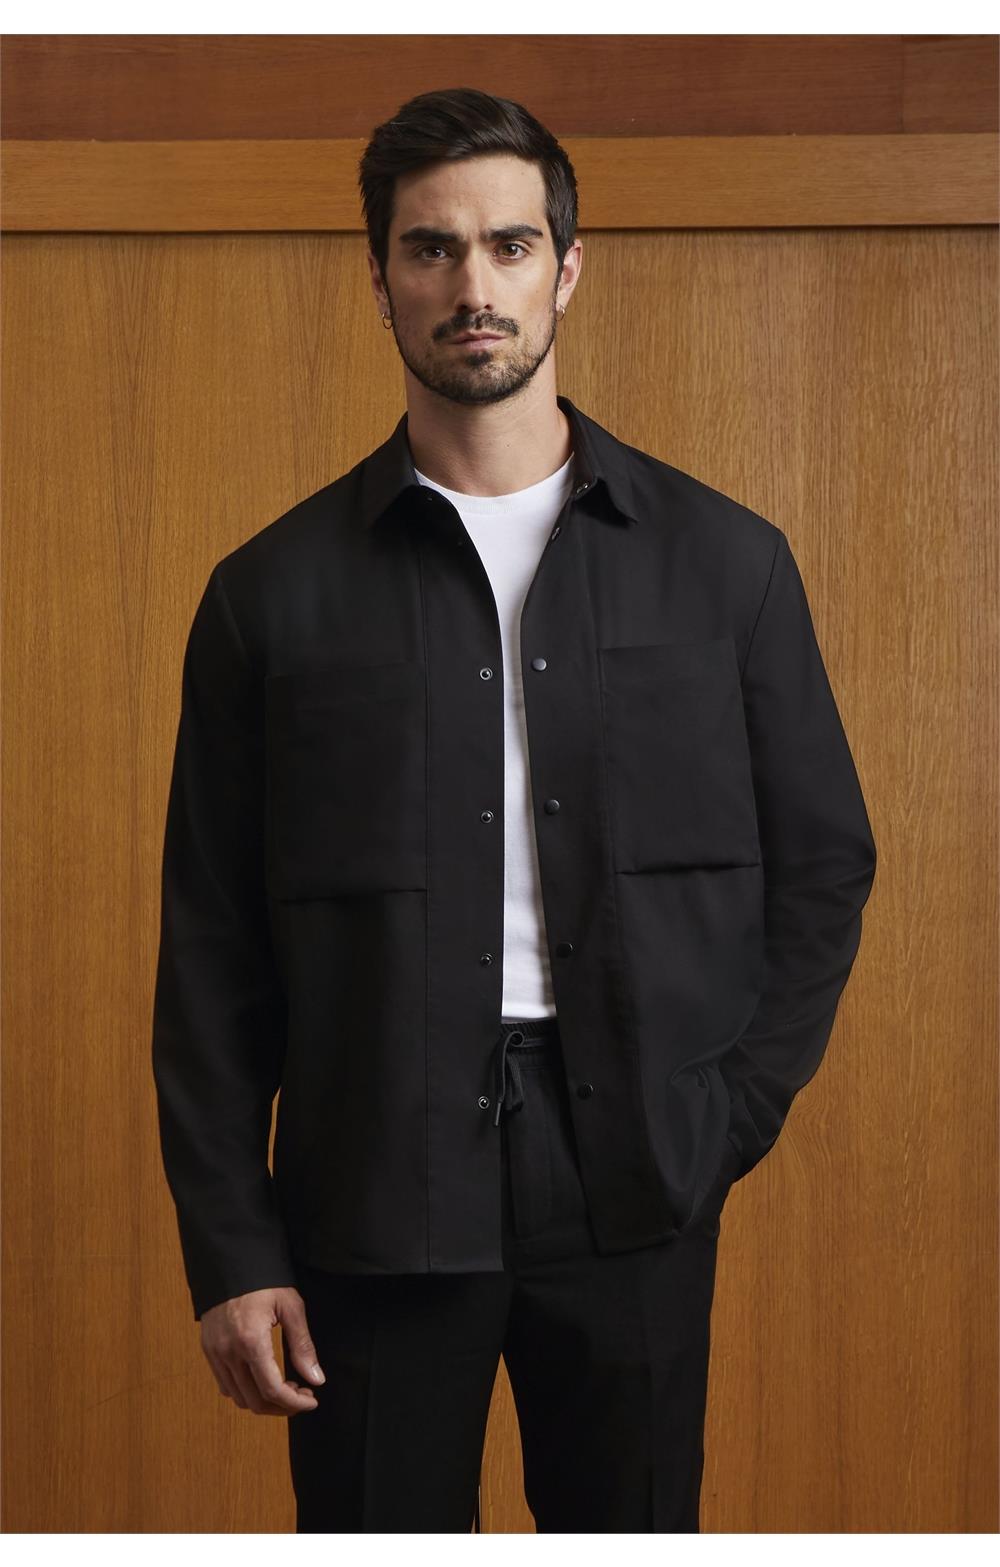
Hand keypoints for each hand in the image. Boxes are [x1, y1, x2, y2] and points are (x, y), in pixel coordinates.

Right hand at [200, 1286, 325, 1415]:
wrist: (230, 1262)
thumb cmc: (263, 1280)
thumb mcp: (290, 1307)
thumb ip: (302, 1346)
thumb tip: (316, 1379)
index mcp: (251, 1341)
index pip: (272, 1390)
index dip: (295, 1403)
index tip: (311, 1401)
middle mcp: (228, 1352)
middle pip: (255, 1401)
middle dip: (282, 1406)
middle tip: (302, 1394)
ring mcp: (215, 1353)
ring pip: (239, 1398)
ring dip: (264, 1401)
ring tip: (285, 1387)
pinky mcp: (208, 1351)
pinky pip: (225, 1385)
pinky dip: (245, 1391)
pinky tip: (262, 1379)